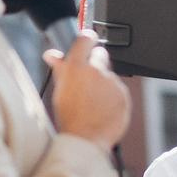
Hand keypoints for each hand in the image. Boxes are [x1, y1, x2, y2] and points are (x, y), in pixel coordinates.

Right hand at [48, 30, 130, 147]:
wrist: (86, 138)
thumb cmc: (69, 115)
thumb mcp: (60, 89)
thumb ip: (60, 68)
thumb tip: (52, 54)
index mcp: (76, 66)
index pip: (86, 38)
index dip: (87, 38)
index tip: (88, 39)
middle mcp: (97, 70)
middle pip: (101, 55)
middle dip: (96, 62)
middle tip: (88, 79)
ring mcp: (113, 82)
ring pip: (110, 75)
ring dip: (104, 83)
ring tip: (93, 101)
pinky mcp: (124, 94)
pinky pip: (118, 90)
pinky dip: (113, 96)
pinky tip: (103, 107)